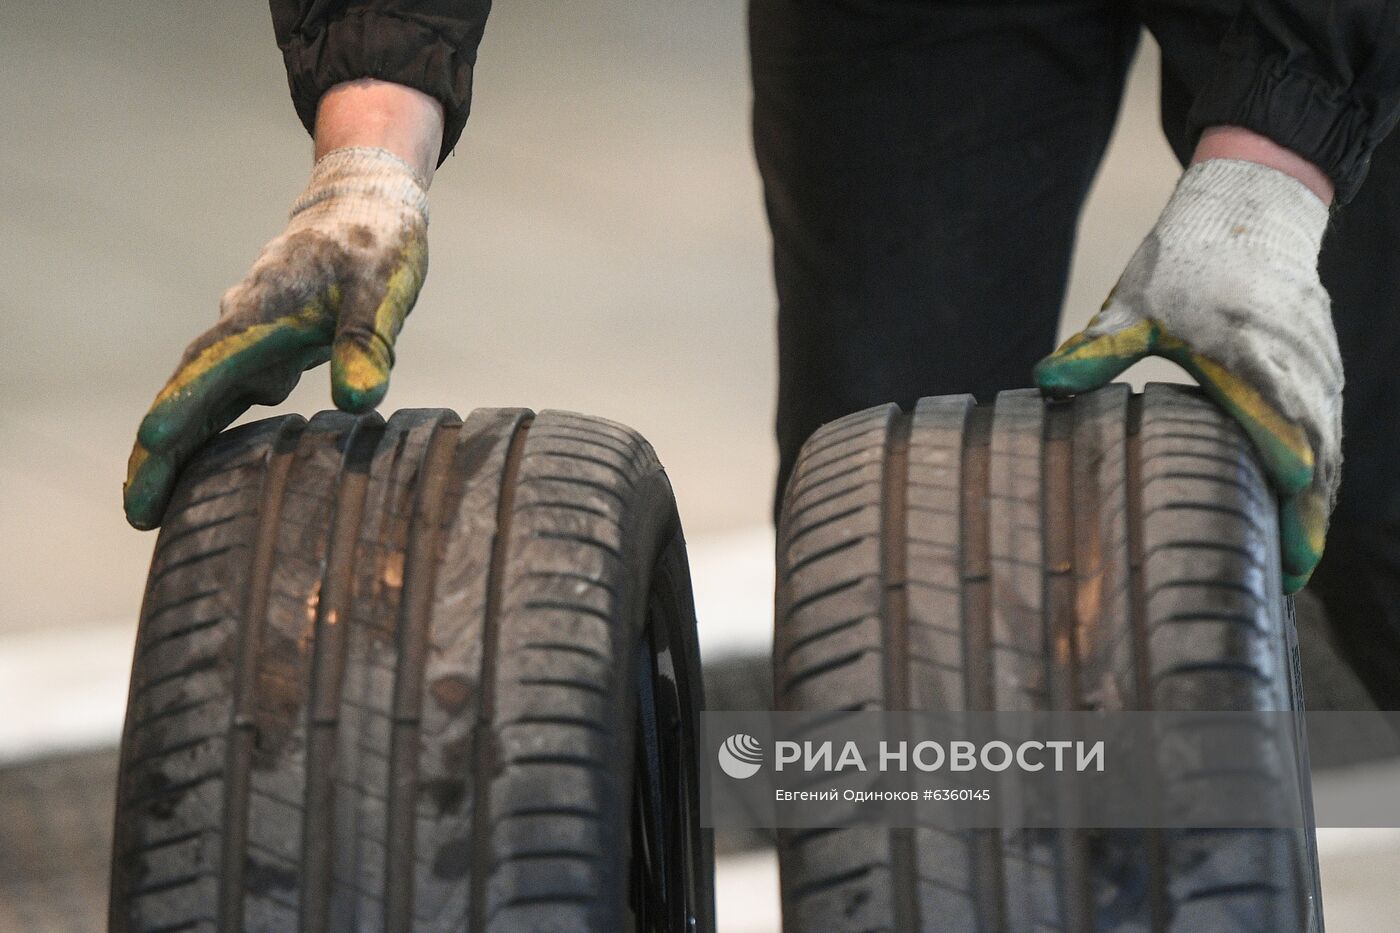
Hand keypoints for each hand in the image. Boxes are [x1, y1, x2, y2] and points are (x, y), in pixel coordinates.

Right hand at [123, 146, 428, 527]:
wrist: (365, 203)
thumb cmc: (376, 243)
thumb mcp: (383, 289)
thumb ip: (368, 343)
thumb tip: (358, 402)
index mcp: (262, 313)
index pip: (209, 368)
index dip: (181, 409)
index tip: (152, 447)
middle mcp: (243, 327)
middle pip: (189, 393)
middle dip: (161, 452)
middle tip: (138, 511)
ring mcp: (250, 338)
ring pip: (203, 396)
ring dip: (179, 446)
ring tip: (155, 505)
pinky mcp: (266, 347)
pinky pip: (227, 393)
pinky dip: (210, 428)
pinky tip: (208, 471)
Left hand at [1034, 157, 1341, 592]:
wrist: (1252, 203)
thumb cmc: (1189, 257)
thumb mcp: (1135, 304)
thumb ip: (1096, 351)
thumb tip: (1045, 385)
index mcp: (1249, 359)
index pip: (1283, 439)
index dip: (1288, 493)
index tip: (1286, 539)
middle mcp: (1296, 370)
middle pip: (1318, 460)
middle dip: (1306, 522)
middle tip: (1287, 581)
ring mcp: (1317, 369)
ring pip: (1330, 449)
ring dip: (1317, 504)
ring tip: (1294, 562)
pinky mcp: (1321, 368)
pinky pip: (1330, 430)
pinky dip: (1322, 472)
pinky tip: (1303, 507)